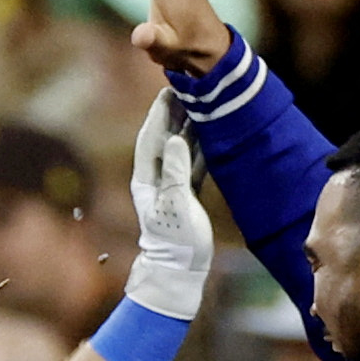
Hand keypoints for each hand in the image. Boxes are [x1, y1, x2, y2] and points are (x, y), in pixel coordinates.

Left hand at [122, 92, 213, 321]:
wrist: (180, 272)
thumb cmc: (175, 242)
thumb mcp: (176, 205)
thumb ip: (176, 171)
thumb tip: (175, 139)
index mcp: (146, 180)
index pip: (151, 139)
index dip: (159, 114)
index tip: (168, 91)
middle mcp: (156, 180)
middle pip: (165, 139)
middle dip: (175, 114)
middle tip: (186, 88)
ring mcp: (172, 187)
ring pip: (181, 150)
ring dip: (190, 127)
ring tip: (202, 104)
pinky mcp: (187, 196)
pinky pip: (195, 165)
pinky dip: (202, 148)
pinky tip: (212, 133)